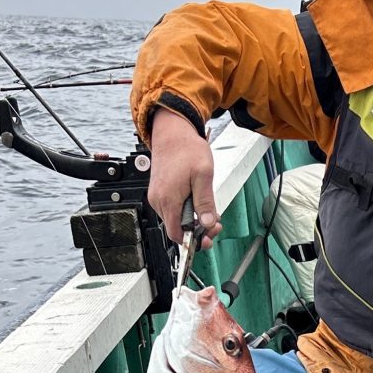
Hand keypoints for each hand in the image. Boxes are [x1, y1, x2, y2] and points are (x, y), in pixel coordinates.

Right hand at [148, 109, 221, 248]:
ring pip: (175, 219)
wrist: (172, 133)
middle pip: (176, 228)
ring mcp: (157, 196)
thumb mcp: (203, 175)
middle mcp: (158, 201)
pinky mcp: (159, 192)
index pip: (176, 234)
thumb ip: (205, 202)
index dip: (193, 240)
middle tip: (216, 222)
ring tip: (209, 209)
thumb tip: (207, 223)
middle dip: (197, 229)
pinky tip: (198, 201)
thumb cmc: (187, 149)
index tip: (208, 236)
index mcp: (168, 200)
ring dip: (192, 219)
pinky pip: (173, 208)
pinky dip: (186, 210)